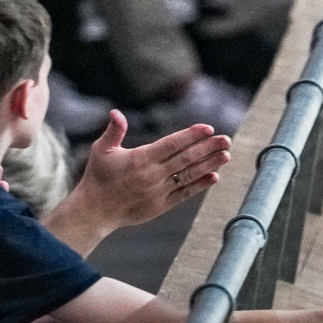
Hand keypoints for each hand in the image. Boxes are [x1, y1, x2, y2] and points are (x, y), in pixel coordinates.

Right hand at [73, 113, 231, 228]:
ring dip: (210, 164)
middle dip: (208, 148)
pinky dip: (199, 185)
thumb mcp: (101, 150)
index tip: (208, 128)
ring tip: (227, 155)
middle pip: (185, 158)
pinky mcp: (161, 205)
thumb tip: (116, 112)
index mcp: (140, 158)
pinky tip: (214, 177)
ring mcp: (159, 191)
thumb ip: (114, 131)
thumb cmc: (98, 176)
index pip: (171, 144)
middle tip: (226, 139)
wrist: (95, 210)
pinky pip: (185, 193)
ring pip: (189, 175)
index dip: (191, 136)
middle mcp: (153, 174)